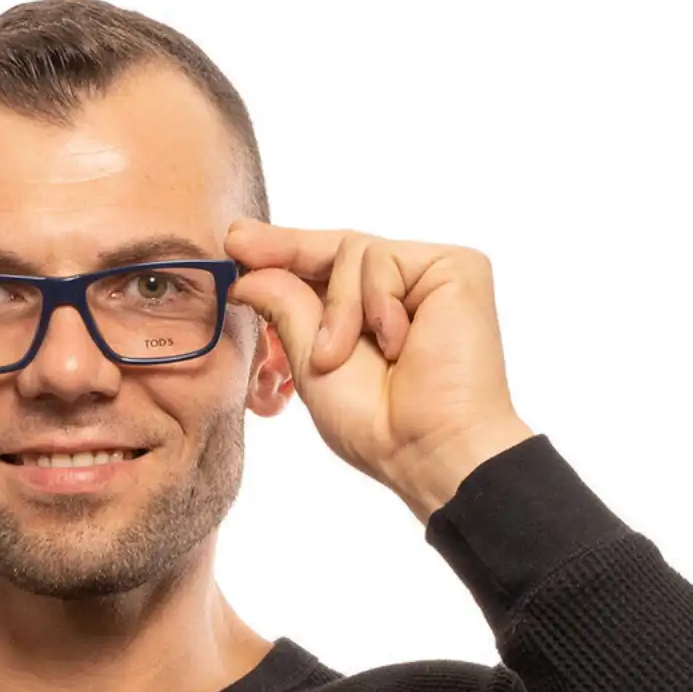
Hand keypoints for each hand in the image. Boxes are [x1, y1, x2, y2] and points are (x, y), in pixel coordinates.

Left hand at [223, 219, 535, 517]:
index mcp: (375, 316)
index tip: (235, 246)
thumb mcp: (312, 363)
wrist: (427, 447)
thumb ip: (287, 310)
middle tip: (237, 244)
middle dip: (287, 250)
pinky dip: (374, 303)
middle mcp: (407, 290)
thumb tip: (249, 272)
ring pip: (354, 251)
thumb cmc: (376, 424)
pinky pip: (384, 257)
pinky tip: (396, 344)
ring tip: (340, 357)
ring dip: (337, 311)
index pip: (327, 272)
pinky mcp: (458, 267)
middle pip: (339, 248)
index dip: (283, 255)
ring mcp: (431, 277)